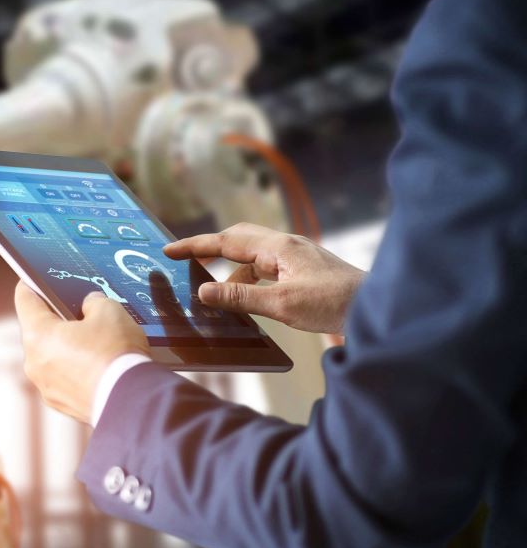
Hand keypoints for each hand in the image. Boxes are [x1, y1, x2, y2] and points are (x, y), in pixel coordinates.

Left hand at [14, 282, 149, 422]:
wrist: (132, 402)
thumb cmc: (116, 354)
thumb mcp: (110, 311)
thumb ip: (93, 302)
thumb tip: (89, 306)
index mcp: (38, 335)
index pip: (25, 299)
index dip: (32, 284)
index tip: (36, 279)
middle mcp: (34, 363)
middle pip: (38, 330)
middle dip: (56, 319)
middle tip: (77, 310)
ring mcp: (46, 386)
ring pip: (51, 357)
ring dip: (66, 347)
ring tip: (93, 340)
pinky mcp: (61, 404)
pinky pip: (63, 378)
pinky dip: (75, 370)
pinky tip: (97, 364)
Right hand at [164, 222, 365, 333]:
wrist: (380, 308)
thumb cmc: (336, 304)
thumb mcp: (282, 304)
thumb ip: (240, 298)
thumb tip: (203, 293)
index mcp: (279, 247)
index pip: (226, 241)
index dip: (195, 246)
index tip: (169, 249)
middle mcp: (286, 245)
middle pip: (238, 239)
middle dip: (210, 250)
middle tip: (185, 263)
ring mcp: (297, 256)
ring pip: (252, 257)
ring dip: (231, 274)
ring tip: (216, 299)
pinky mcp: (304, 269)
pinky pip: (266, 269)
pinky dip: (248, 281)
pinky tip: (246, 300)